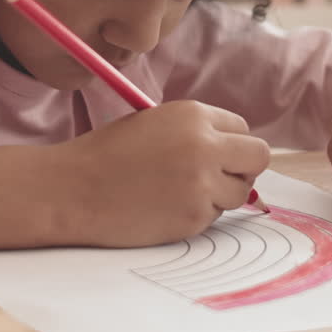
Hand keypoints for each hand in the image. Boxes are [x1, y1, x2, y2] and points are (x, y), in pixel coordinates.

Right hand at [56, 100, 270, 246]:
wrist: (73, 189)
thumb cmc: (107, 154)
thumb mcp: (155, 123)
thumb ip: (196, 132)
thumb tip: (234, 152)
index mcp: (194, 115)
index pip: (243, 128)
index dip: (230, 143)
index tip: (215, 154)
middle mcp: (205, 145)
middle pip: (258, 157)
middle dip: (242, 168)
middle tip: (217, 176)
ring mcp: (203, 184)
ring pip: (240, 192)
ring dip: (219, 194)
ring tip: (179, 191)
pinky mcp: (195, 217)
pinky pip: (215, 216)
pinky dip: (197, 214)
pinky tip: (165, 207)